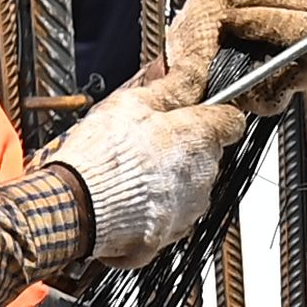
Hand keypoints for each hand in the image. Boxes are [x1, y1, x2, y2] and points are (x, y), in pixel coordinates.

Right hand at [49, 80, 245, 264]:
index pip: (231, 121)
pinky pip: (168, 215)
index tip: (194, 112)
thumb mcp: (132, 103)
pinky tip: (126, 196)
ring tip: (131, 172)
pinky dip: (153, 207)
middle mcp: (204, 176)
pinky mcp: (170, 234)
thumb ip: (172, 87)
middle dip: (182, 147)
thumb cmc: (101, 155)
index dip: (212, 113)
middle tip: (145, 141)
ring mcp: (189, 209)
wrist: (75, 207)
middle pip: (206, 155)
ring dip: (167, 178)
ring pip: (189, 186)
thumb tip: (192, 73)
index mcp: (199, 138)